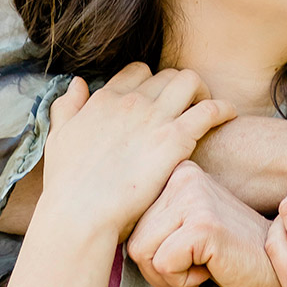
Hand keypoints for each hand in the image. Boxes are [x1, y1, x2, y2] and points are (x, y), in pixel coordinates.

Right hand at [36, 64, 236, 242]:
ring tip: (205, 110)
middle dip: (179, 87)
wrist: (80, 214)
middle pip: (167, 75)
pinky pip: (210, 110)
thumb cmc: (67, 186)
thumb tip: (77, 83)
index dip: (150, 83)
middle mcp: (131, 102)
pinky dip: (223, 109)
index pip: (138, 72)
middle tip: (186, 109)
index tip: (157, 101)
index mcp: (105, 99)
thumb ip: (67, 107)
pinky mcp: (175, 140)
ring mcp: (154, 118)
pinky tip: (228, 116)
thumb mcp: (58, 138)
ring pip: (190, 81)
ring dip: (201, 91)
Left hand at [126, 160, 286, 286]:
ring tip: (204, 263)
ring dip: (170, 276)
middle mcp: (183, 176)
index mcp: (177, 172)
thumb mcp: (186, 227)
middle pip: (132, 240)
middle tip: (197, 262)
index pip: (129, 224)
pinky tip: (213, 268)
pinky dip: (184, 281)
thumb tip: (101, 232)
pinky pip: (163, 265)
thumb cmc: (230, 257)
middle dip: (159, 267)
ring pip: (142, 254)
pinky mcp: (203, 225)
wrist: (278, 272)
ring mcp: (195, 198)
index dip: (154, 253)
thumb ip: (154, 222)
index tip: (189, 250)